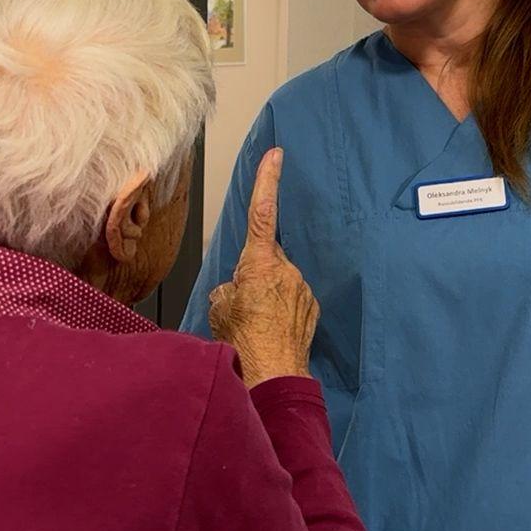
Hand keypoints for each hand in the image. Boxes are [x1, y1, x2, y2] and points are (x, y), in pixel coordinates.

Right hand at [208, 148, 319, 387]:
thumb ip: (227, 288)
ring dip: (267, 295)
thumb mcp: (218, 308)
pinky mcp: (312, 307)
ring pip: (279, 282)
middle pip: (266, 258)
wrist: (273, 375)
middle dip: (254, 273)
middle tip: (242, 304)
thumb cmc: (242, 341)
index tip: (276, 155)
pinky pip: (292, 300)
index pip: (262, 212)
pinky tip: (271, 329)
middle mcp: (286, 270)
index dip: (267, 181)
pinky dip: (280, 310)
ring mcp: (302, 289)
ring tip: (255, 323)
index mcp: (259, 263)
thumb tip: (234, 290)